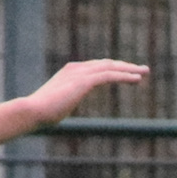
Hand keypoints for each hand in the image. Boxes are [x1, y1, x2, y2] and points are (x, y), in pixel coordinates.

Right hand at [22, 58, 148, 126]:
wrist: (32, 111)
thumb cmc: (39, 114)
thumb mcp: (55, 107)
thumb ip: (62, 104)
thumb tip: (59, 112)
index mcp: (69, 72)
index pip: (96, 67)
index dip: (113, 69)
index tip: (126, 73)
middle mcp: (76, 68)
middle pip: (106, 64)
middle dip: (125, 66)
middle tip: (141, 69)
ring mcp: (80, 73)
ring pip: (110, 67)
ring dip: (129, 69)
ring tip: (144, 72)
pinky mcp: (84, 81)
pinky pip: (109, 75)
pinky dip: (124, 76)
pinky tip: (137, 79)